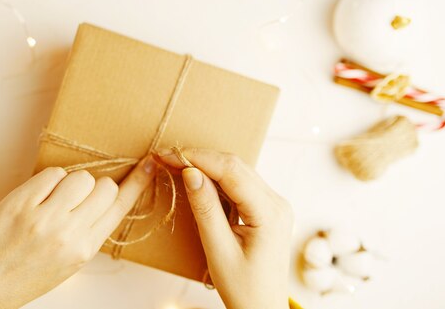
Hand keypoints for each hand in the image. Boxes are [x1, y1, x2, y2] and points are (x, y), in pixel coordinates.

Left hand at [0, 157, 156, 308]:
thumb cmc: (23, 277)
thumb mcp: (67, 263)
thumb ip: (87, 231)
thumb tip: (103, 196)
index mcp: (84, 250)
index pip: (120, 208)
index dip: (137, 183)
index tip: (149, 164)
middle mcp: (69, 233)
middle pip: (104, 187)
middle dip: (95, 188)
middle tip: (75, 199)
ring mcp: (44, 217)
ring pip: (80, 177)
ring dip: (71, 182)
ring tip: (52, 199)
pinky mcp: (21, 203)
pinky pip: (52, 173)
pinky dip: (49, 179)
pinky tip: (37, 197)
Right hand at [156, 148, 292, 308]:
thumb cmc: (243, 288)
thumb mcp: (218, 251)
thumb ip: (206, 209)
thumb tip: (190, 172)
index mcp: (269, 213)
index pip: (231, 171)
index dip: (197, 158)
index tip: (168, 155)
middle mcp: (277, 202)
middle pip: (235, 166)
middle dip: (200, 158)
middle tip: (167, 157)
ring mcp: (274, 204)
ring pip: (237, 171)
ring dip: (207, 165)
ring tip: (176, 164)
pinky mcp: (266, 208)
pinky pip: (240, 183)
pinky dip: (217, 177)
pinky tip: (197, 178)